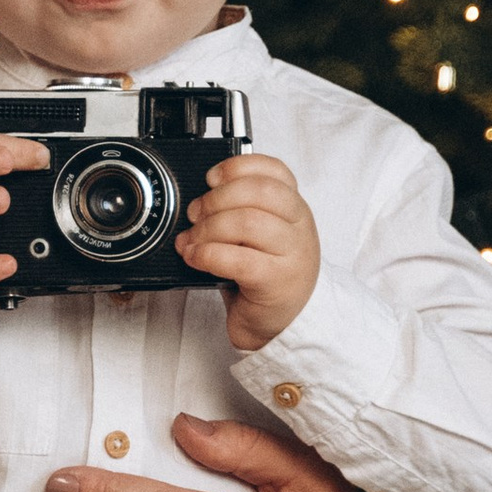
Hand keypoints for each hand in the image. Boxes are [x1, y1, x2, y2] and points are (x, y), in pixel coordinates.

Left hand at [180, 152, 320, 352]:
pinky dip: (208, 254)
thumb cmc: (266, 278)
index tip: (212, 178)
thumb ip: (239, 213)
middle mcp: (298, 227)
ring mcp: (293, 255)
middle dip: (216, 198)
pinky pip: (239, 259)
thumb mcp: (258, 238)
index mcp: (294, 209)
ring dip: (209, 228)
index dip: (239, 167)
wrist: (283, 324)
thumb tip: (197, 201)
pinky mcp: (277, 282)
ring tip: (192, 240)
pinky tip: (195, 257)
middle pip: (260, 191)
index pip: (276, 171)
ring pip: (248, 222)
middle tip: (194, 214)